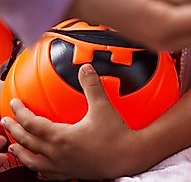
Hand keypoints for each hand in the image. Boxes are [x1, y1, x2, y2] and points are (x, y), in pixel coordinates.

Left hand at [2, 65, 139, 179]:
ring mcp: (61, 166)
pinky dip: (37, 168)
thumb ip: (92, 86)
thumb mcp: (103, 107)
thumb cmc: (116, 134)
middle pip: (26, 142)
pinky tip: (37, 166)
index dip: (20, 113)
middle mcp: (56, 153)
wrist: (127, 157)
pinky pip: (46, 173)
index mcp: (61, 137)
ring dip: (20, 152)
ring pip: (32, 161)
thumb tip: (85, 69)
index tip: (14, 104)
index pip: (32, 124)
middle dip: (13, 131)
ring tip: (13, 145)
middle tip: (5, 122)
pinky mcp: (69, 174)